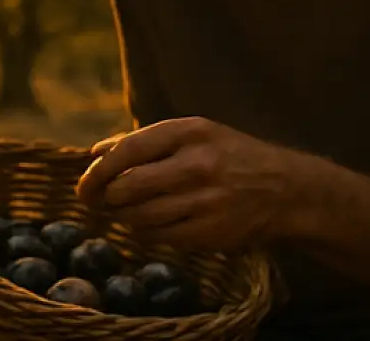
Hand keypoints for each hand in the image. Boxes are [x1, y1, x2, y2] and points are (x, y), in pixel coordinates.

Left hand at [75, 116, 313, 252]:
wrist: (286, 190)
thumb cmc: (229, 156)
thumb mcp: (194, 134)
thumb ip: (144, 140)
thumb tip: (95, 153)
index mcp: (189, 132)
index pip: (128, 150)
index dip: (98, 171)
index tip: (83, 185)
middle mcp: (197, 164)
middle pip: (128, 187)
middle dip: (107, 198)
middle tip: (100, 203)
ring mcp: (206, 200)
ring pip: (141, 216)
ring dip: (124, 217)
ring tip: (125, 213)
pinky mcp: (212, 231)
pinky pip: (161, 237)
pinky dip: (147, 233)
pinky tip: (150, 225)